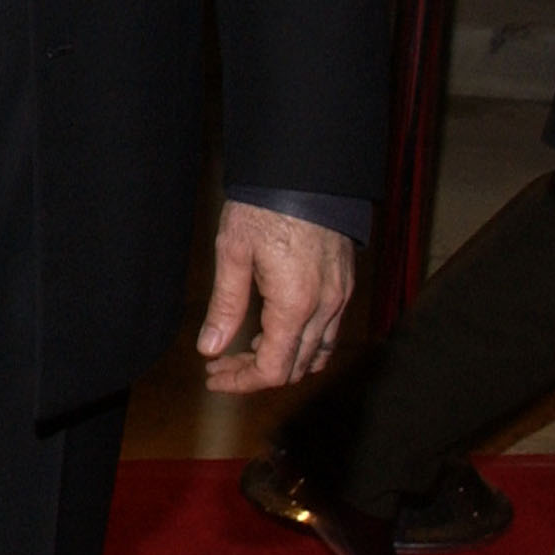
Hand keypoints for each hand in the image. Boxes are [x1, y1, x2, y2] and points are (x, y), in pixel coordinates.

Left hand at [197, 199, 355, 392]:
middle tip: (220, 365)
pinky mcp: (344, 285)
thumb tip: (209, 349)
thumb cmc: (264, 207)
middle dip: (256, 373)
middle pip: (296, 366)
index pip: (274, 369)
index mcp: (295, 305)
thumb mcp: (232, 252)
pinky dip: (303, 343)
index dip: (243, 381)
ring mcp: (340, 298)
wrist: (307, 173)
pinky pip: (329, 331)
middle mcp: (325, 309)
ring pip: (317, 352)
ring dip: (282, 361)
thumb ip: (225, 305)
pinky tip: (276, 332)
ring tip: (243, 352)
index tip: (214, 378)